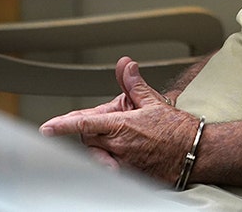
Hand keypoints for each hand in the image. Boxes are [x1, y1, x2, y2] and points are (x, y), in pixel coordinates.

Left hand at [40, 56, 198, 182]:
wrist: (195, 152)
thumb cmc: (177, 129)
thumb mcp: (154, 101)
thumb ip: (133, 85)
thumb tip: (125, 65)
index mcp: (122, 125)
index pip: (85, 124)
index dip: (63, 125)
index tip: (47, 128)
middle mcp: (118, 146)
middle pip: (88, 139)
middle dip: (92, 131)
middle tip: (113, 123)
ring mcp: (123, 163)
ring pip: (97, 155)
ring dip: (102, 147)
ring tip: (123, 140)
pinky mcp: (130, 176)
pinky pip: (111, 168)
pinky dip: (112, 160)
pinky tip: (127, 155)